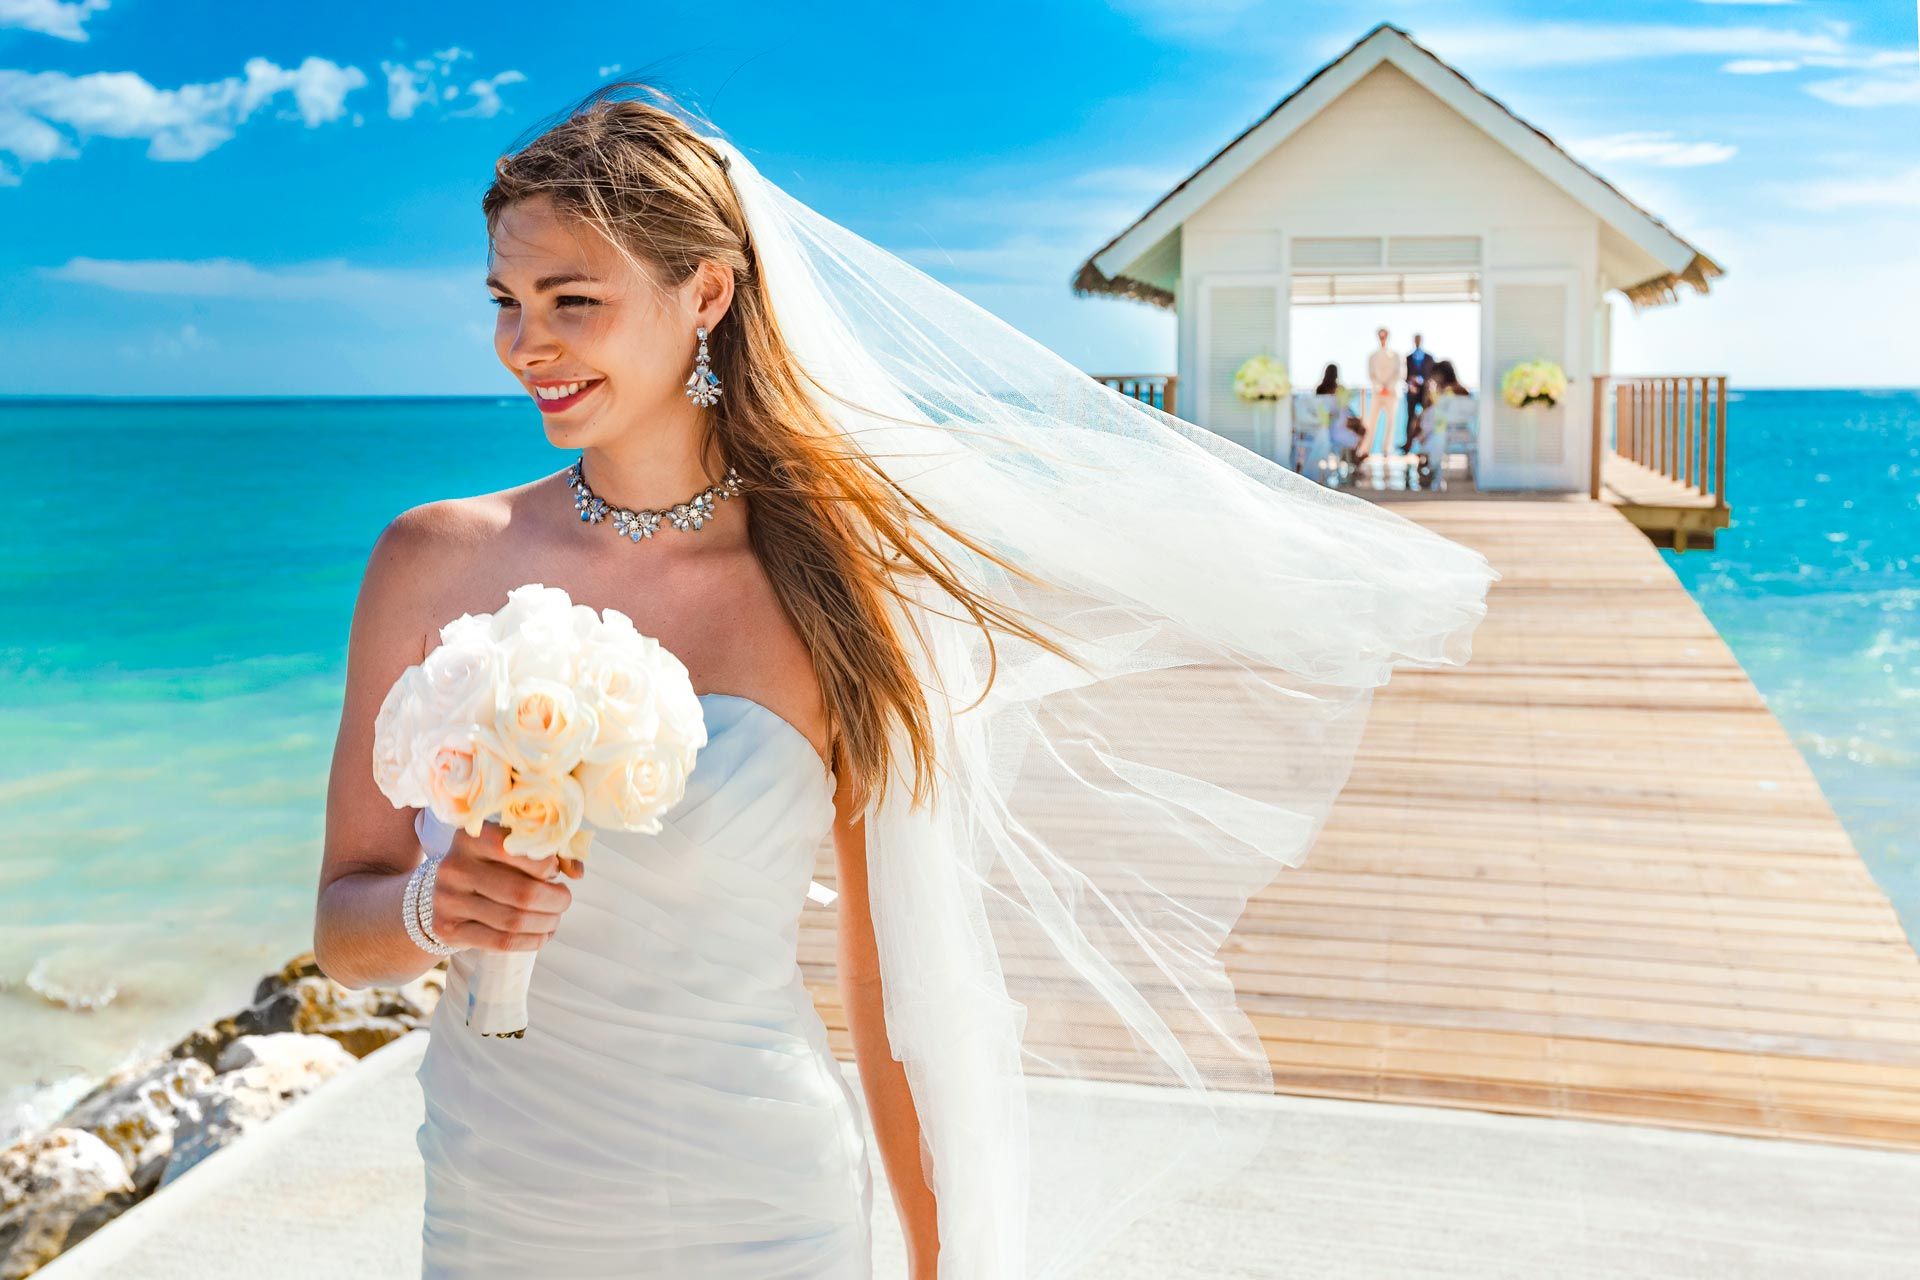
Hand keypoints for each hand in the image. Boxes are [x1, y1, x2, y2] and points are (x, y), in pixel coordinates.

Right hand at [426, 820, 583, 952]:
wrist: (450, 891)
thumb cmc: (494, 864)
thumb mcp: (515, 848)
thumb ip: (551, 851)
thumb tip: (576, 872)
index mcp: (473, 836)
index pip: (521, 850)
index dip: (550, 865)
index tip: (555, 872)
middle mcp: (455, 866)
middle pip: (522, 893)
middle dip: (555, 901)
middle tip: (564, 901)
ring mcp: (447, 899)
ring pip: (513, 920)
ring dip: (546, 923)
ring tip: (555, 919)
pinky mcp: (446, 928)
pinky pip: (501, 942)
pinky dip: (531, 941)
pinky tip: (542, 935)